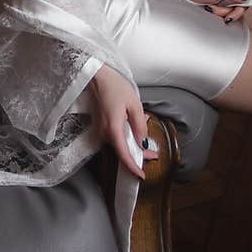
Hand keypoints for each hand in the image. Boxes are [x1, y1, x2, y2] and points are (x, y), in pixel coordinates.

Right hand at [88, 64, 158, 178]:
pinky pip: (114, 138)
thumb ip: (139, 126)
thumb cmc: (115, 86)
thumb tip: (143, 143)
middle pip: (122, 151)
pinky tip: (134, 131)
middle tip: (154, 154)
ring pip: (118, 145)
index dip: (133, 167)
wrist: (97, 76)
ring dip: (132, 145)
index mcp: (113, 129)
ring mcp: (99, 131)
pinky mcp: (98, 127)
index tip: (142, 175)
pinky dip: (125, 138)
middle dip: (138, 155)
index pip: (124, 155)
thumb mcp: (134, 105)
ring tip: (146, 140)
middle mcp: (103, 133)